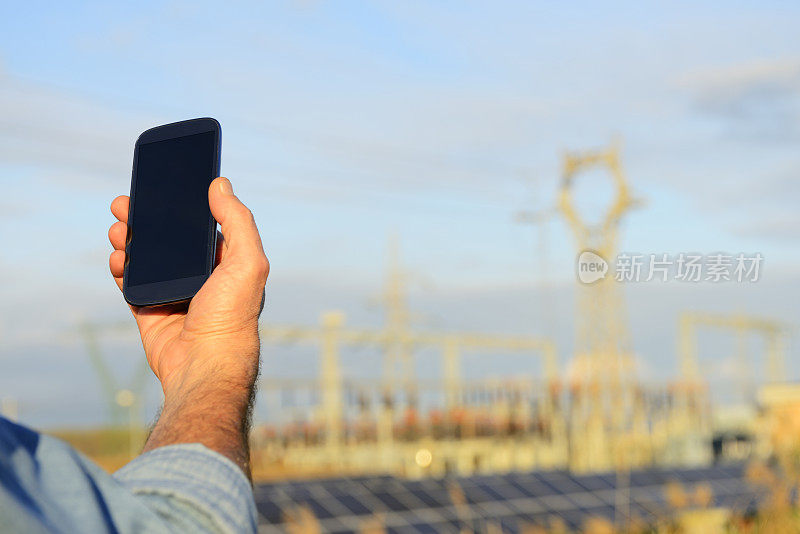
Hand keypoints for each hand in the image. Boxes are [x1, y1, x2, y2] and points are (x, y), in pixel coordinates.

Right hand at [108, 177, 268, 398]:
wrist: (203, 364)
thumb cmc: (232, 315)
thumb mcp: (248, 262)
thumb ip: (238, 221)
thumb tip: (220, 184)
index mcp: (225, 261)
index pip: (199, 225)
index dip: (179, 205)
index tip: (158, 186)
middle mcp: (200, 276)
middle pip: (167, 239)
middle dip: (144, 219)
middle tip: (123, 205)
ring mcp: (173, 292)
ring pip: (145, 257)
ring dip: (128, 240)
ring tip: (118, 231)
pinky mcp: (150, 309)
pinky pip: (130, 283)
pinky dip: (121, 268)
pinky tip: (118, 259)